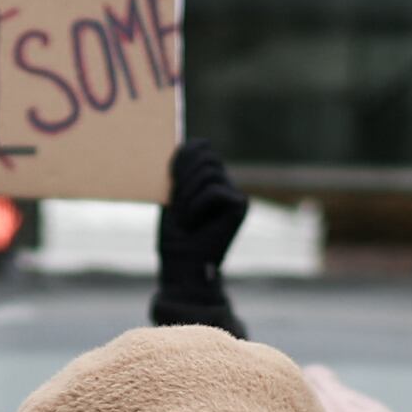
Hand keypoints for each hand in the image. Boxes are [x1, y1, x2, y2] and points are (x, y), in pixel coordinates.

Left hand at [157, 136, 247, 295]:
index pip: (200, 148)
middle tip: (176, 207)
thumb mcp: (171, 198)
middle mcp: (224, 184)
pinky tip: (194, 224)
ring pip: (210, 172)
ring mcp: (234, 195)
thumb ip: (182, 171)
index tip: (170, 182)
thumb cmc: (174, 239)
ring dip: (188, 195)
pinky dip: (197, 206)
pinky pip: (215, 191)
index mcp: (207, 181)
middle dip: (184, 179)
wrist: (183, 269)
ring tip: (184, 219)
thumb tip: (195, 142)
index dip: (182, 157)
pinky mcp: (241, 206)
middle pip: (206, 156)